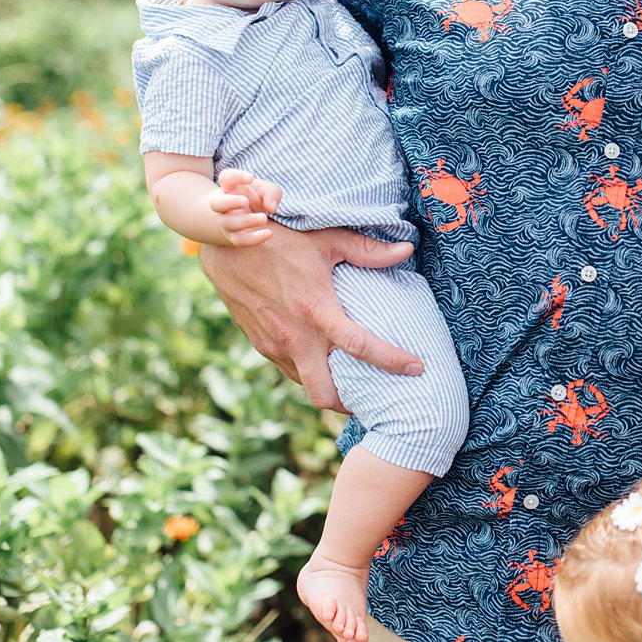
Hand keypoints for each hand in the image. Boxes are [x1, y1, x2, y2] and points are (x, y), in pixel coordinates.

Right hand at [199, 223, 421, 410]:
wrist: (224, 243)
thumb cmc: (279, 237)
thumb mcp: (325, 239)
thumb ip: (367, 250)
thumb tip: (406, 250)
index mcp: (315, 309)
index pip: (360, 346)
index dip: (392, 361)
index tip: (417, 368)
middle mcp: (293, 335)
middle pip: (324, 394)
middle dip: (351, 405)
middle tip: (376, 397)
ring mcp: (273, 344)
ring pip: (305, 385)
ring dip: (329, 389)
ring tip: (354, 382)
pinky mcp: (260, 343)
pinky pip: (289, 369)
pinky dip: (309, 372)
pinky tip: (324, 360)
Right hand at [209, 168, 283, 245]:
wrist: (245, 218)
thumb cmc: (256, 198)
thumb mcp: (266, 190)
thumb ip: (271, 193)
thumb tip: (272, 207)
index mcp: (230, 188)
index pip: (226, 178)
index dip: (236, 176)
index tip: (251, 177)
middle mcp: (223, 204)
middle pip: (216, 203)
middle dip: (230, 202)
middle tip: (245, 201)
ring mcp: (226, 221)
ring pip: (228, 223)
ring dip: (246, 221)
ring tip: (264, 218)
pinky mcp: (234, 236)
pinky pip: (239, 240)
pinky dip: (253, 239)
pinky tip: (268, 233)